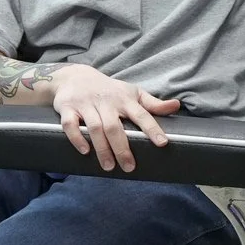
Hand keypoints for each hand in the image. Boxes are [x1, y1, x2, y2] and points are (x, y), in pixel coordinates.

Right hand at [49, 63, 179, 172]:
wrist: (74, 76)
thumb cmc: (110, 90)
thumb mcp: (132, 93)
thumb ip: (153, 103)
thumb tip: (176, 105)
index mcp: (125, 99)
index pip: (141, 114)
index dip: (152, 128)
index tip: (162, 143)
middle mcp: (106, 102)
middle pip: (115, 127)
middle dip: (122, 148)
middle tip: (129, 167)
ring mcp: (86, 104)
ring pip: (95, 128)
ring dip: (102, 149)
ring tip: (109, 166)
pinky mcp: (68, 107)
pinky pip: (70, 125)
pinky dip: (77, 138)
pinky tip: (85, 151)